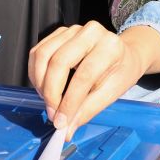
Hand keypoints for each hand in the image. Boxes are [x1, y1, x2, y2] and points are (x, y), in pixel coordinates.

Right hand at [28, 22, 159, 139]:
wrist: (124, 54)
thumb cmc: (120, 72)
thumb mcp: (111, 93)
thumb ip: (88, 110)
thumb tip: (66, 130)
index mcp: (110, 46)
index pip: (84, 75)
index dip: (69, 101)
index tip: (61, 122)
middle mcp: (91, 32)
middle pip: (59, 62)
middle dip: (51, 93)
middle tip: (52, 114)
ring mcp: (73, 29)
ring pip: (43, 55)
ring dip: (40, 83)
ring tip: (48, 101)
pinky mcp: (59, 33)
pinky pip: (38, 52)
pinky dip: (35, 73)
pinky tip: (43, 87)